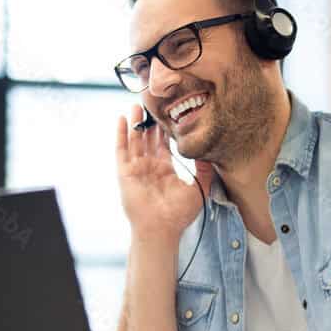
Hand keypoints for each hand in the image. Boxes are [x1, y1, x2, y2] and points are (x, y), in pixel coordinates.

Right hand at [115, 104, 212, 241]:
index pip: (164, 144)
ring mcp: (136, 169)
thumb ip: (204, 170)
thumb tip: (209, 152)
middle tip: (153, 102)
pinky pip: (121, 150)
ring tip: (138, 104)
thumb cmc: (179, 214)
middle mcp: (149, 167)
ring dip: (136, 122)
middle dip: (150, 121)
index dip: (166, 129)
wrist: (162, 229)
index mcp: (164, 170)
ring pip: (135, 140)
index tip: (170, 112)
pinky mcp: (125, 172)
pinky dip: (121, 134)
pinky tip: (123, 118)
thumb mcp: (199, 188)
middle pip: (148, 138)